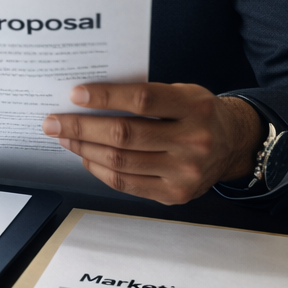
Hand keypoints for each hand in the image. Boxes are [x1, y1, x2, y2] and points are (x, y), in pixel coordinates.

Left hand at [44, 83, 262, 204]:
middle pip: (124, 136)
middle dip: (80, 128)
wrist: (234, 144)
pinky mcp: (175, 195)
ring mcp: (185, 173)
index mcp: (195, 107)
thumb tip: (88, 99)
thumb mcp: (183, 92)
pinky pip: (126, 183)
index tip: (75, 95)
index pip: (142, 100)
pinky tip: (86, 156)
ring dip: (84, 149)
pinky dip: (99, 169)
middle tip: (52, 122)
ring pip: (120, 162)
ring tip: (64, 138)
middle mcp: (194, 141)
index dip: (105, 97)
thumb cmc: (198, 112)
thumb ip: (145, 95)